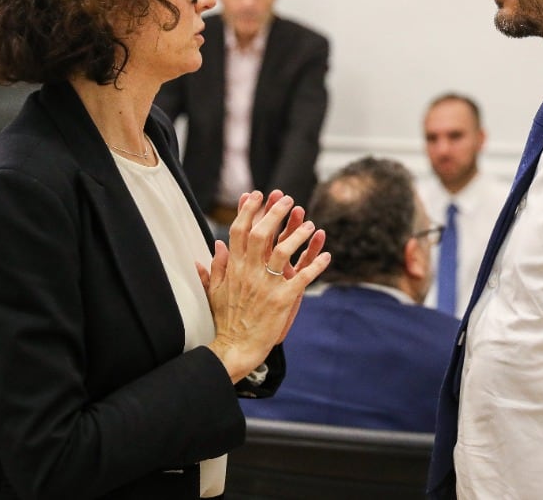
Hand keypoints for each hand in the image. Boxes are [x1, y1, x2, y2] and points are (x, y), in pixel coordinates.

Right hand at [197, 190, 329, 381]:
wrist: (234, 348)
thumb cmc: (225, 320)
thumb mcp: (215, 290)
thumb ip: (216, 267)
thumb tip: (216, 245)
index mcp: (234, 268)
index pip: (239, 231)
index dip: (248, 210)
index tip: (257, 194)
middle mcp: (249, 272)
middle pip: (262, 234)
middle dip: (275, 213)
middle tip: (288, 199)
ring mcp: (266, 285)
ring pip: (283, 251)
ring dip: (298, 235)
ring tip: (310, 224)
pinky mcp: (282, 299)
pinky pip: (303, 278)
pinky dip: (316, 265)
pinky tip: (327, 255)